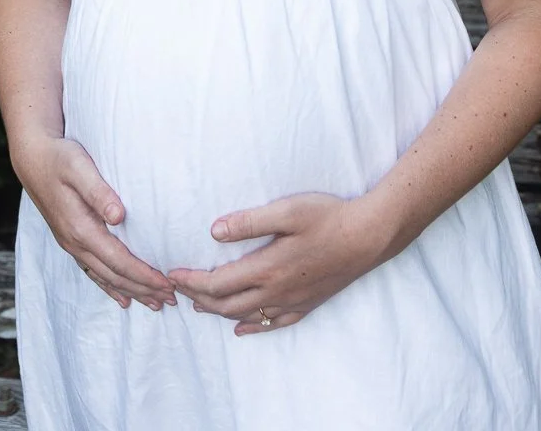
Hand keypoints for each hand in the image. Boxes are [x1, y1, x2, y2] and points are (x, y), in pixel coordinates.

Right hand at [13, 134, 176, 312]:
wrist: (33, 158)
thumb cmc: (60, 158)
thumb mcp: (79, 167)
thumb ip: (99, 192)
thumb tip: (118, 216)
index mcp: (81, 228)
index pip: (119, 260)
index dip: (144, 275)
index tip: (167, 283)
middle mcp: (75, 242)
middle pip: (115, 275)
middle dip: (144, 289)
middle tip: (172, 299)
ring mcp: (71, 244)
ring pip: (105, 277)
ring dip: (131, 291)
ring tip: (155, 303)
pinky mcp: (71, 240)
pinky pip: (93, 272)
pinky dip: (110, 287)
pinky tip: (122, 297)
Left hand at [168, 192, 379, 334]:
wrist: (368, 237)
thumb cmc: (328, 217)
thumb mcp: (287, 210)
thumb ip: (249, 222)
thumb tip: (215, 231)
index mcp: (266, 268)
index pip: (217, 283)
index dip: (191, 281)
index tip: (172, 274)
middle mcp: (276, 292)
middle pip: (226, 305)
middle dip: (199, 298)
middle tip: (179, 289)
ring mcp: (292, 302)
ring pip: (246, 317)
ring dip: (219, 313)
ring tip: (201, 305)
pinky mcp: (307, 305)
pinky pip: (273, 325)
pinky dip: (252, 328)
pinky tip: (243, 329)